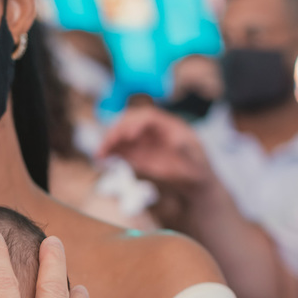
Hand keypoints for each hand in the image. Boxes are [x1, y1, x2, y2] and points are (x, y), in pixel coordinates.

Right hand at [99, 107, 216, 197]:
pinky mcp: (136, 152)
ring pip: (121, 134)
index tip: (129, 136)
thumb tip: (177, 140)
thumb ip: (187, 150)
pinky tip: (101, 158)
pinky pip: (119, 147)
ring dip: (109, 141)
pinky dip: (109, 151)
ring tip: (100, 154)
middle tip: (108, 145)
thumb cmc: (197, 170)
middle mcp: (153, 129)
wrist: (193, 181)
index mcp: (168, 125)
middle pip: (130, 121)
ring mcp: (143, 140)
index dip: (136, 123)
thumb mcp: (196, 161)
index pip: (147, 117)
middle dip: (118, 131)